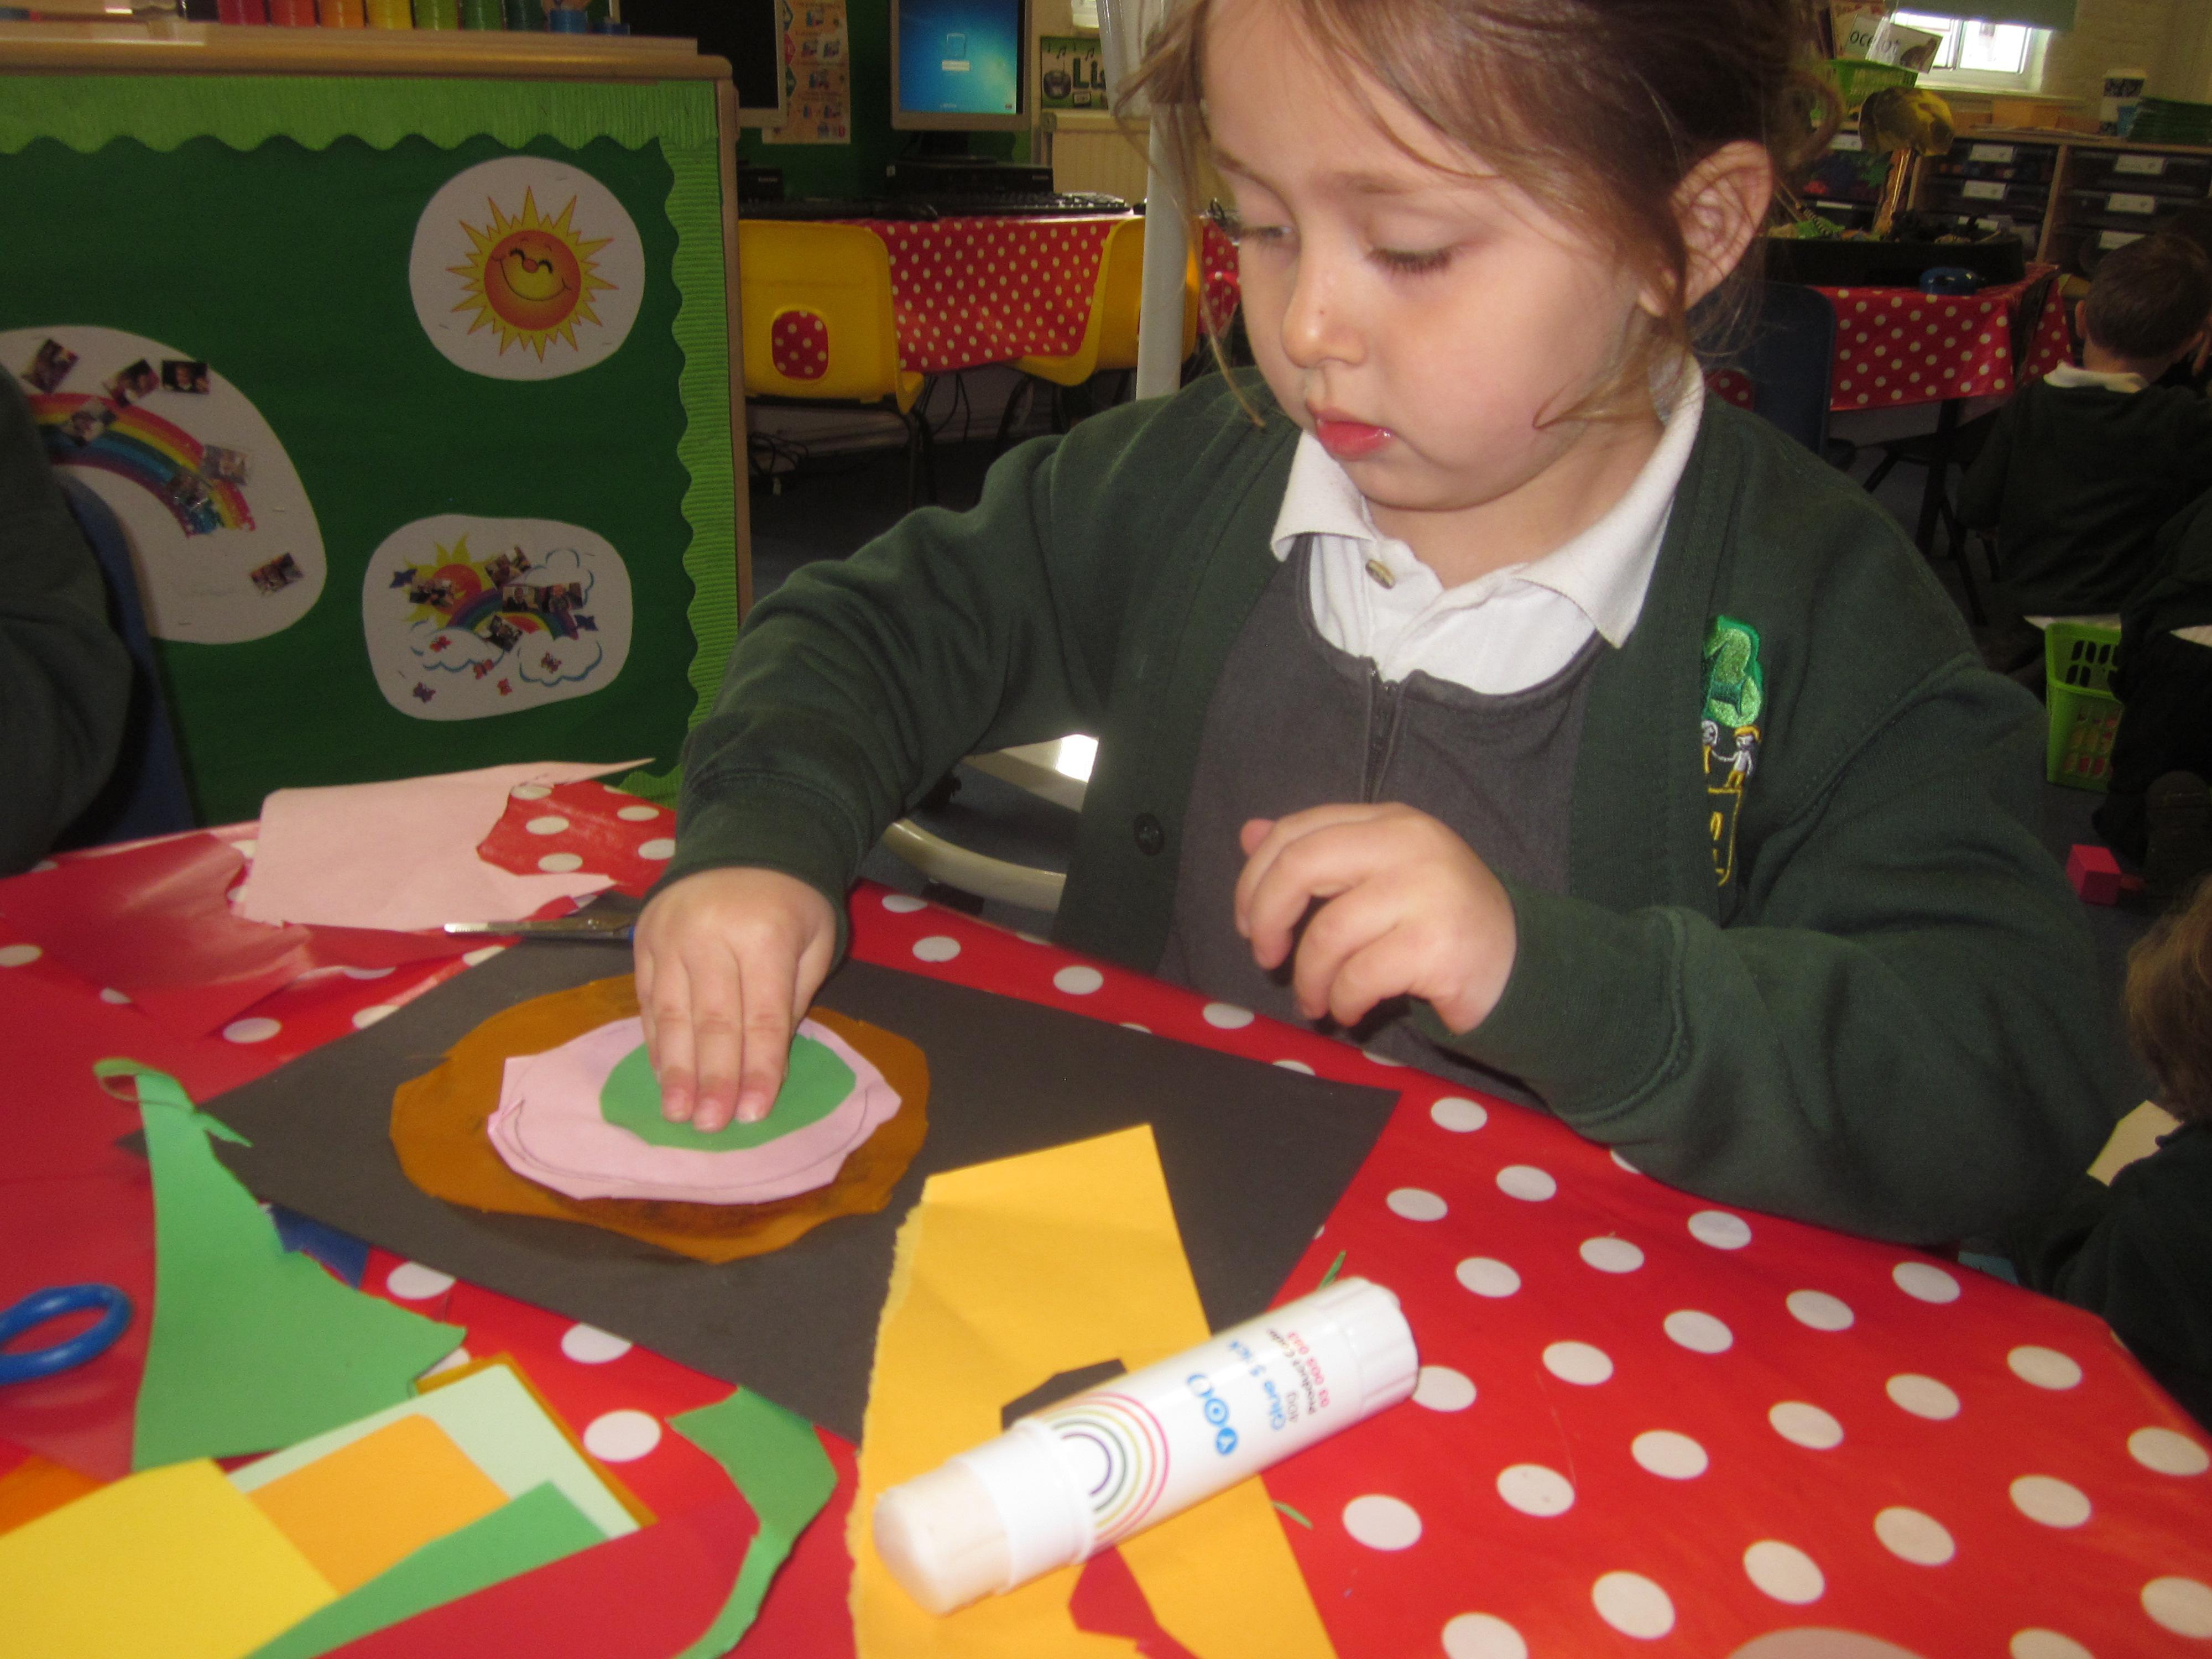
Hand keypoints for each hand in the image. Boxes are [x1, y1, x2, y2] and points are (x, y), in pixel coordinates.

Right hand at [632, 868, 838, 1132]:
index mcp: (763, 935)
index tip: (753, 1113)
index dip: (758, 1068)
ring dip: (675, 1070)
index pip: (761, 1016)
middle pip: (712, 1020)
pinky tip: (662, 1075)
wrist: (744, 841)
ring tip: (678, 1114)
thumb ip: (790, 1000)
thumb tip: (765, 1065)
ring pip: (670, 1014)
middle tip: (710, 1126)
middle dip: (712, 1079)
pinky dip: (655, 1041)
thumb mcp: (815, 942)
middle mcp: (709, 936)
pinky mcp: (642, 940)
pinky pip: (647, 999)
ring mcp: (669, 937)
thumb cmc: (791, 902)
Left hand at [1232, 804, 1516, 1033]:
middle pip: (1301, 865)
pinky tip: (1350, 1010)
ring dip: (1308, 978)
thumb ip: (1318, 854)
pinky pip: (1359, 976)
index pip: (1299, 830)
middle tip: (1264, 957)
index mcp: (1388, 821)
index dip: (1256, 877)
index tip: (1247, 921)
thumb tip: (1249, 833)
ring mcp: (1427, 891)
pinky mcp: (1437, 943)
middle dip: (1266, 917)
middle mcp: (1408, 844)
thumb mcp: (1378, 875)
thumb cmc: (1437, 920)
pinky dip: (1342, 1000)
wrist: (1520, 963)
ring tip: (1315, 1002)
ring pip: (1328, 933)